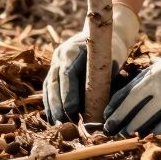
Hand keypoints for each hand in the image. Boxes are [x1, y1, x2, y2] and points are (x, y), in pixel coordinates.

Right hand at [44, 3, 139, 122]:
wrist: (102, 33)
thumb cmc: (111, 48)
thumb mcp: (112, 59)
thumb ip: (104, 79)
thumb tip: (102, 109)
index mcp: (73, 49)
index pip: (67, 74)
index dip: (68, 94)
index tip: (73, 112)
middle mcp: (60, 55)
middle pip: (53, 82)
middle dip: (57, 105)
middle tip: (62, 125)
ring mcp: (55, 62)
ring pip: (48, 87)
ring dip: (52, 108)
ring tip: (57, 126)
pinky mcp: (54, 70)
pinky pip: (49, 89)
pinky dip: (51, 104)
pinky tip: (54, 119)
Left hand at [104, 32, 160, 135]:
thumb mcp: (154, 70)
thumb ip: (135, 84)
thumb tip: (111, 108)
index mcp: (153, 73)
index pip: (129, 95)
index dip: (117, 111)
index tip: (107, 122)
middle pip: (138, 110)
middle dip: (123, 124)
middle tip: (114, 133)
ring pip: (151, 121)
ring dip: (137, 131)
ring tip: (128, 137)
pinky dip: (155, 133)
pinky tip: (147, 137)